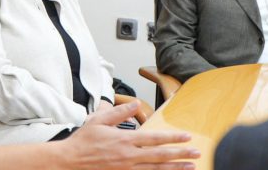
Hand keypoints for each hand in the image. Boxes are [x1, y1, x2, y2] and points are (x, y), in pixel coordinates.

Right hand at [60, 102, 198, 169]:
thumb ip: (118, 112)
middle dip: (180, 154)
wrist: (70, 161)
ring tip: (190, 167)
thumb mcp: (99, 120)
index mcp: (124, 139)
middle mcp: (129, 156)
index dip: (172, 138)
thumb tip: (135, 103)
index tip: (187, 137)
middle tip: (196, 153)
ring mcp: (126, 169)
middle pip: (160, 156)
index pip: (154, 138)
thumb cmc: (83, 140)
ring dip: (175, 168)